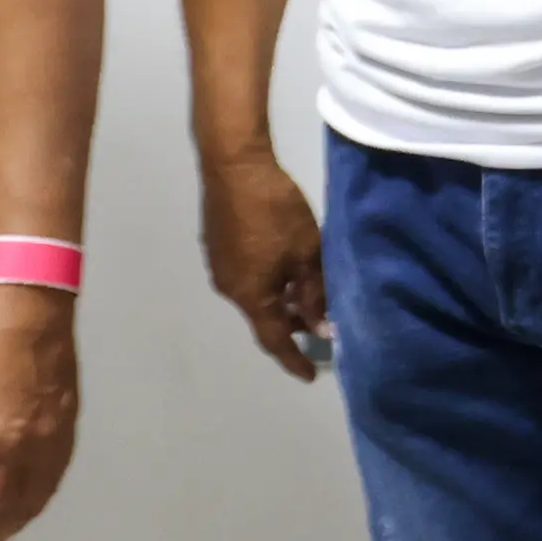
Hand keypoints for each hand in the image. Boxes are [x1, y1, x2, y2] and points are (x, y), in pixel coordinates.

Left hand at [0, 284, 80, 540]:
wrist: (31, 305)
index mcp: (2, 447)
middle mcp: (37, 450)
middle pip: (25, 505)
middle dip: (5, 529)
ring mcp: (59, 435)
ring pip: (47, 490)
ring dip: (28, 513)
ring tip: (7, 523)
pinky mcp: (71, 419)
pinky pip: (59, 470)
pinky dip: (45, 489)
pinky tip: (33, 488)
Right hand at [200, 145, 326, 380]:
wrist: (234, 165)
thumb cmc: (274, 211)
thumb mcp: (307, 254)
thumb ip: (315, 294)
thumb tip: (323, 328)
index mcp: (250, 295)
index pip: (274, 340)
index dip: (294, 358)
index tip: (311, 375)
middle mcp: (229, 288)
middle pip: (263, 318)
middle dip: (291, 327)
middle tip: (320, 329)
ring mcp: (220, 266)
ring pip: (256, 295)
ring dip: (281, 302)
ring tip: (309, 300)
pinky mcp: (218, 246)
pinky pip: (248, 276)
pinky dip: (269, 283)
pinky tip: (288, 272)